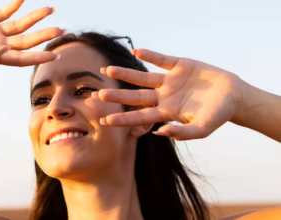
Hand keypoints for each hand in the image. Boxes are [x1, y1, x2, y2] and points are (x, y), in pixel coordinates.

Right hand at [0, 0, 62, 69]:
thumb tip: (2, 51)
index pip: (23, 58)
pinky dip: (14, 4)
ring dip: (35, 17)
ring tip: (51, 9)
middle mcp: (1, 44)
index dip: (39, 57)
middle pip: (28, 40)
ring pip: (21, 24)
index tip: (55, 55)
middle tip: (62, 30)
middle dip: (45, 35)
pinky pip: (5, 11)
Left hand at [93, 49, 244, 140]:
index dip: (123, 119)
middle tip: (98, 96)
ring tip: (107, 70)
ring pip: (142, 77)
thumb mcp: (202, 129)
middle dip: (117, 96)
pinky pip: (161, 59)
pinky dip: (150, 55)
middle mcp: (163, 96)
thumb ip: (182, 133)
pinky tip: (136, 51)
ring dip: (125, 74)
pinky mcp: (179, 65)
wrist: (233, 96)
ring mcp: (169, 80)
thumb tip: (159, 133)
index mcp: (166, 112)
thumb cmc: (218, 115)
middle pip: (135, 97)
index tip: (106, 121)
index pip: (140, 116)